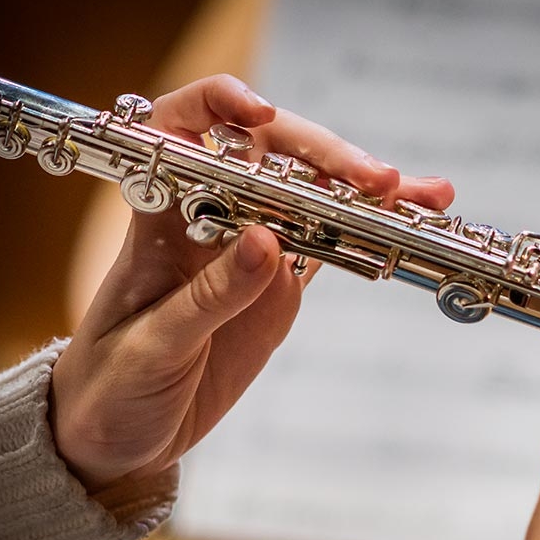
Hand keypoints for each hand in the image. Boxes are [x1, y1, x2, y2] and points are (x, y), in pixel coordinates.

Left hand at [50, 74, 454, 491]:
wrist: (121, 434)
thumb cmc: (113, 386)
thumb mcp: (155, 346)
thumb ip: (210, 296)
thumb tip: (268, 242)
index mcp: (161, 221)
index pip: (180, 130)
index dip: (218, 106)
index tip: (262, 114)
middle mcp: (209, 221)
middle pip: (270, 158)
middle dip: (327, 158)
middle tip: (382, 181)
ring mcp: (249, 253)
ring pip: (311, 200)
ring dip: (366, 192)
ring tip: (426, 195)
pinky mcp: (276, 288)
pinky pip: (327, 249)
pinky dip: (368, 237)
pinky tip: (407, 227)